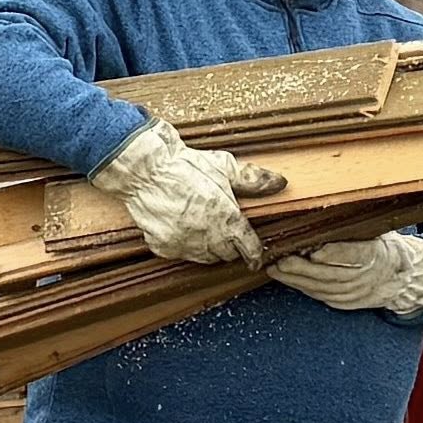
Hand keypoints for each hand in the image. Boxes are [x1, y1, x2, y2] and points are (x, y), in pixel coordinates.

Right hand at [88, 119, 286, 267]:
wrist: (143, 170)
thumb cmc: (182, 165)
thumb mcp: (222, 166)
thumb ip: (252, 179)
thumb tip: (279, 183)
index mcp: (226, 218)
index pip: (248, 247)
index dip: (254, 253)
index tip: (255, 257)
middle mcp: (206, 237)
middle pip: (226, 255)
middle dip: (228, 245)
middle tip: (224, 231)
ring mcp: (182, 244)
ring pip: (203, 257)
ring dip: (207, 248)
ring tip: (203, 229)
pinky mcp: (162, 246)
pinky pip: (179, 253)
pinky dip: (182, 245)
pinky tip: (180, 228)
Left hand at [268, 234, 422, 315]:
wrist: (401, 277)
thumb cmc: (383, 247)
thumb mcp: (377, 231)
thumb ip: (356, 226)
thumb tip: (331, 206)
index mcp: (378, 254)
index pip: (355, 255)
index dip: (335, 255)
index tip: (315, 252)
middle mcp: (367, 277)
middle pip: (331, 275)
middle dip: (302, 269)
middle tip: (281, 261)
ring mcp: (356, 294)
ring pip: (321, 289)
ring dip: (295, 280)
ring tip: (275, 270)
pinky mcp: (345, 303)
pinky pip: (320, 296)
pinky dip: (302, 287)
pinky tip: (287, 279)